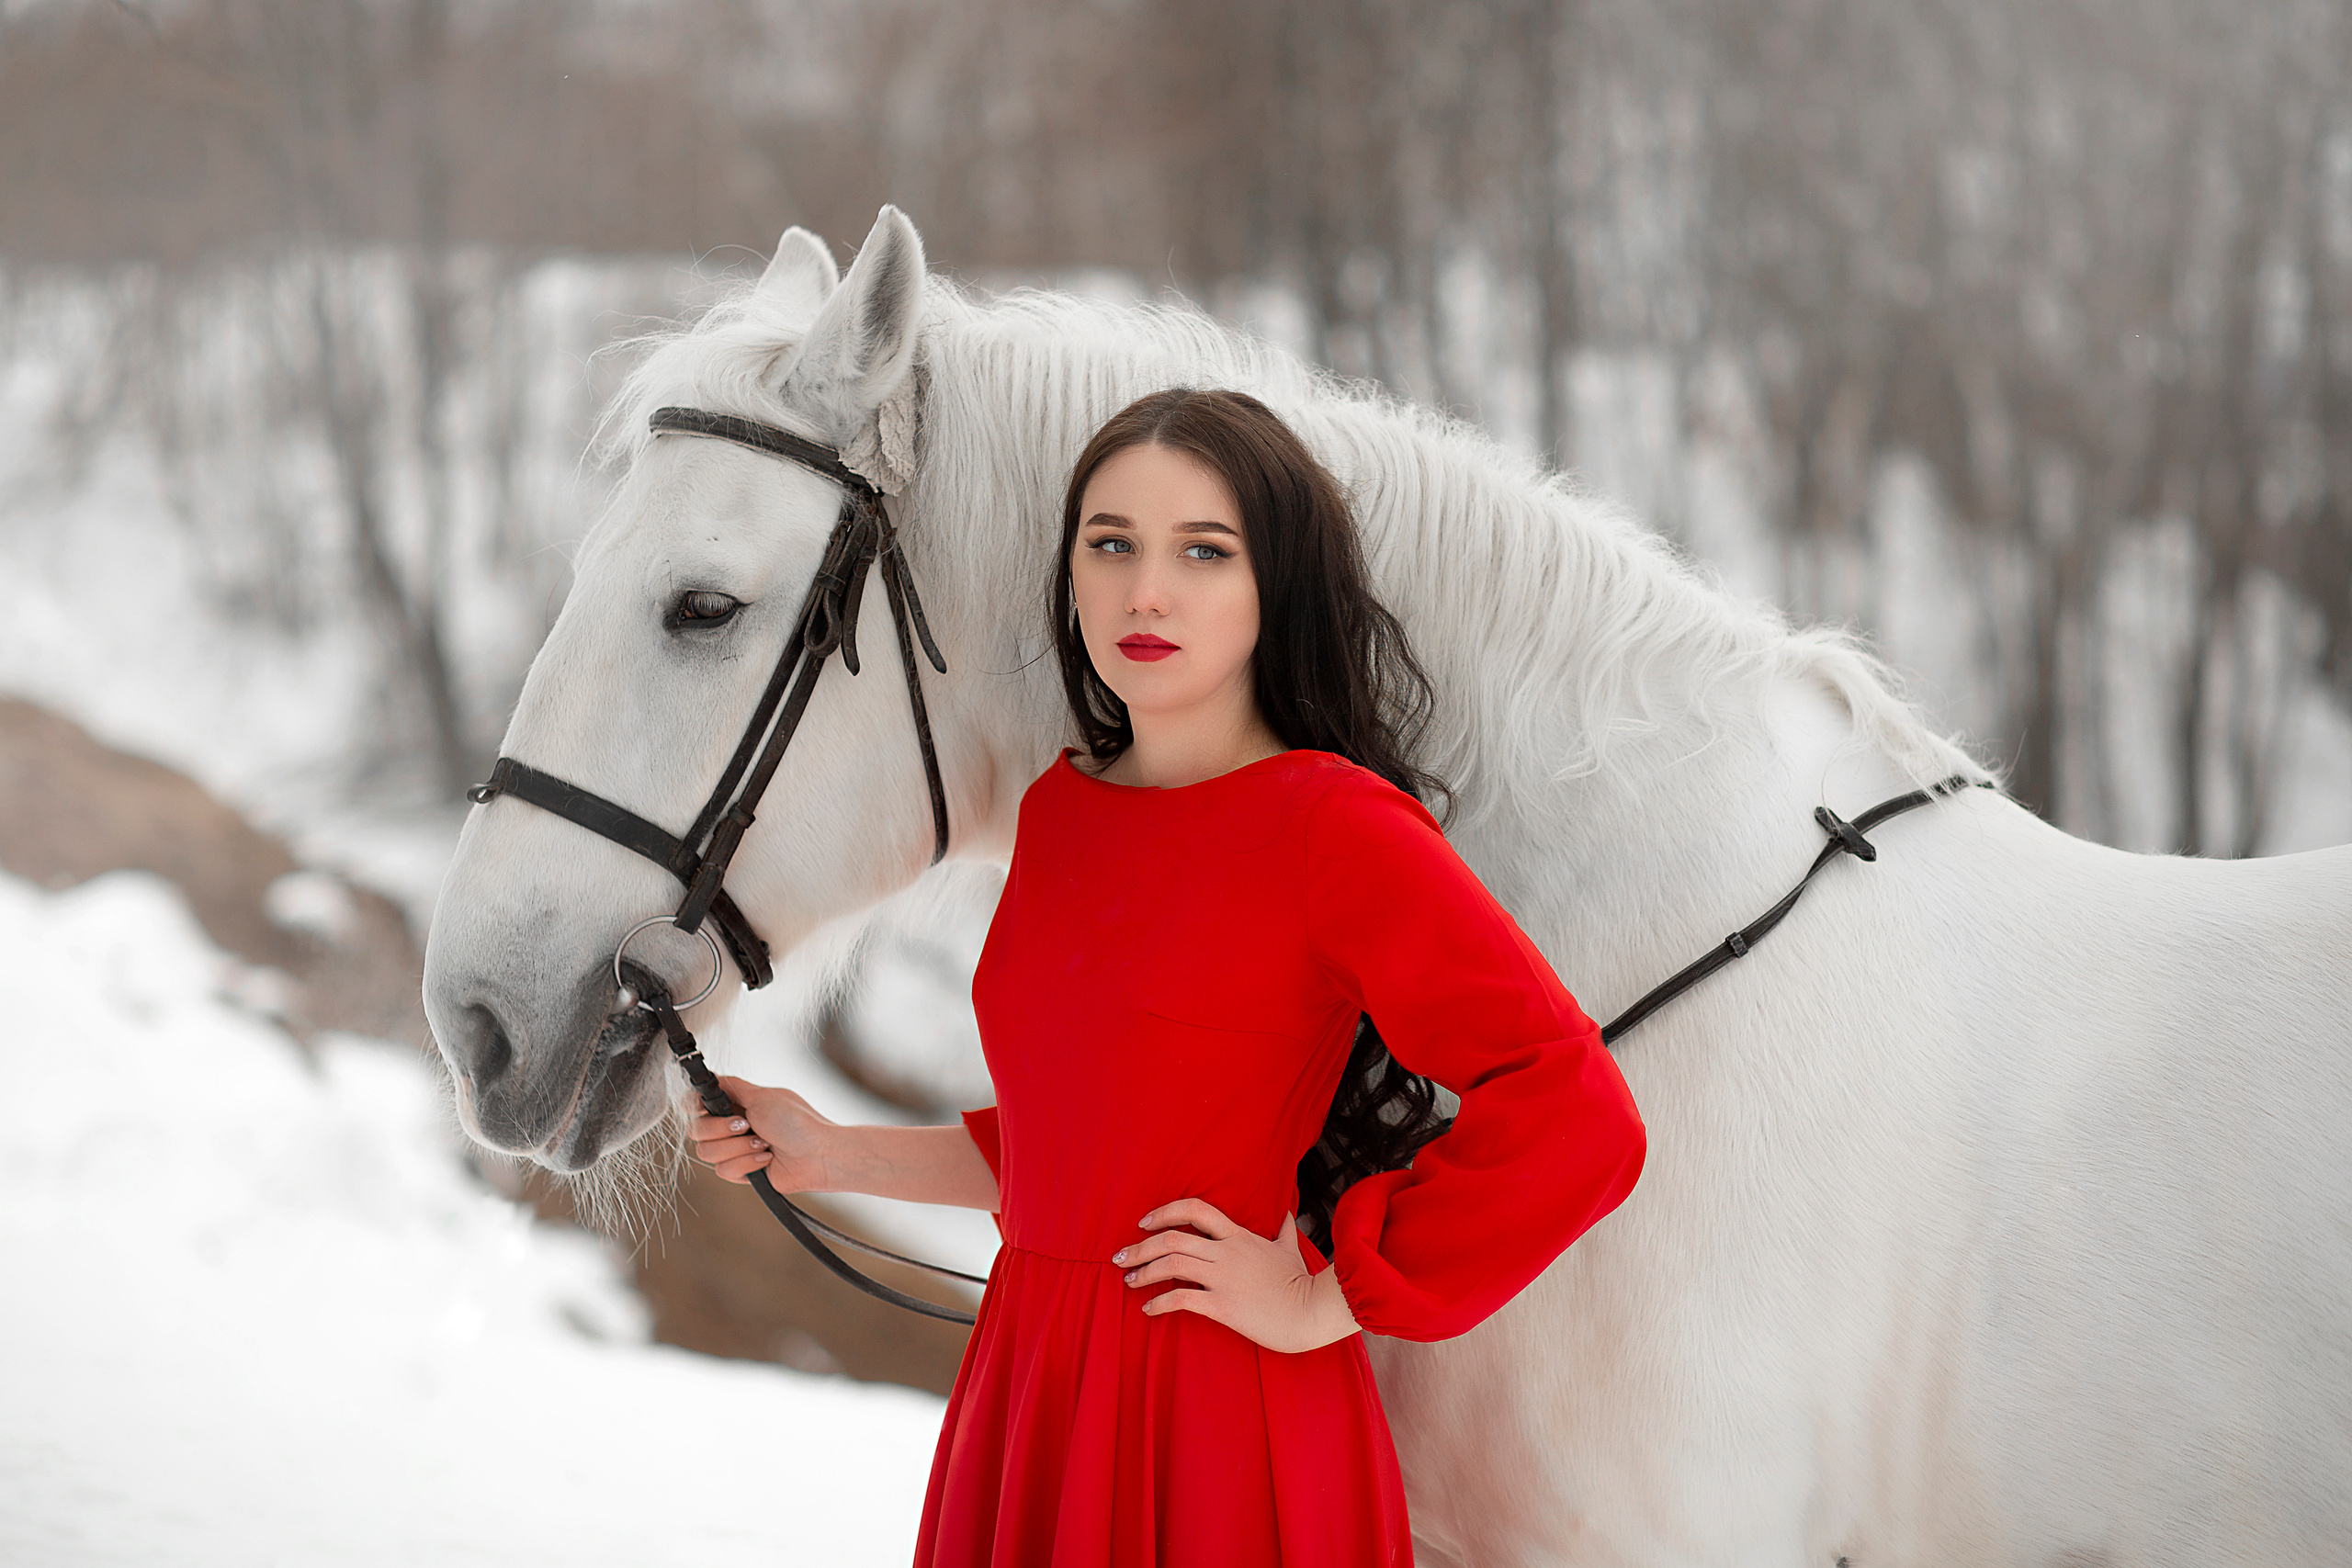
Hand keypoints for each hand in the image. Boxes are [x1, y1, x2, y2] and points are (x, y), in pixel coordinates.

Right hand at [683, 1074, 836, 1190]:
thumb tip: (710, 1076)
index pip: (697, 1104)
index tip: (701, 1107)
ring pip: (707, 1153)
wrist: (818, 1154)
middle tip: (747, 1125)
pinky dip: (747, 1163)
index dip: (693, 1106)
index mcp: (736, 1104)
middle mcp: (731, 1127)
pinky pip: (724, 1171)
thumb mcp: (762, 1096)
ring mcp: (735, 1150)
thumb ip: (732, 1087)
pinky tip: (767, 1158)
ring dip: (738, 1147)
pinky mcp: (741, 1172)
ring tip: (764, 1143)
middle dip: (722, 1128)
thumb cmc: (797, 1122)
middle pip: (697, 1130)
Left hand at [1113, 1198, 1360, 1352]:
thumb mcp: (1290, 1249)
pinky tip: (1148, 1309)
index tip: (1144, 1222)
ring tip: (1128, 1281)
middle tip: (1119, 1257)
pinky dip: (1159, 1303)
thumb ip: (1284, 1230)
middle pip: (1171, 1238)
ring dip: (1143, 1272)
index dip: (1165, 1211)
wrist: (1312, 1311)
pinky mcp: (1223, 1306)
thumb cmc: (1300, 1282)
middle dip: (1140, 1246)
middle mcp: (1226, 1252)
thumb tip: (1287, 1215)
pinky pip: (1182, 1299)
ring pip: (1171, 1265)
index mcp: (1237, 1235)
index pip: (1194, 1209)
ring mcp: (1223, 1278)